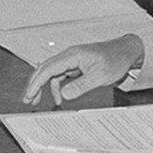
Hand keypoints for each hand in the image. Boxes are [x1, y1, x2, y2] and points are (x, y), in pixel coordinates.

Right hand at [21, 34, 143, 104]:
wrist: (125, 51)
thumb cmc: (115, 59)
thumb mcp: (100, 76)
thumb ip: (81, 85)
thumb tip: (64, 95)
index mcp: (72, 55)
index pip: (47, 69)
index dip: (36, 83)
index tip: (29, 95)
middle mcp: (68, 56)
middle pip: (44, 69)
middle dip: (34, 85)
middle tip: (27, 100)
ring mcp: (71, 60)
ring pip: (50, 72)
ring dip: (42, 86)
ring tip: (36, 101)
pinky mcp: (74, 65)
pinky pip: (59, 75)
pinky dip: (55, 86)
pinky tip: (58, 97)